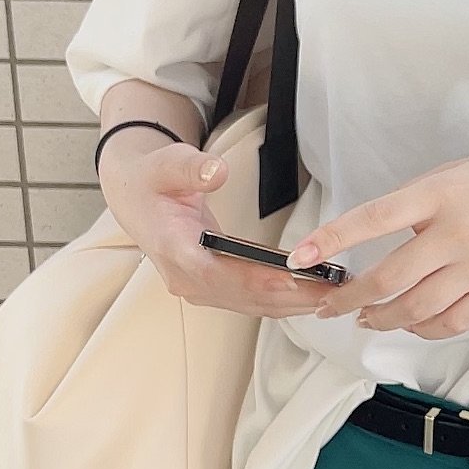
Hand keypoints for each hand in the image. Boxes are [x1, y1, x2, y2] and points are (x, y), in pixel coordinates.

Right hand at [97, 132, 331, 320]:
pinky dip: (281, 300)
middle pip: (242, 297)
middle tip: (331, 290)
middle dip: (289, 297)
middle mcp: (185, 277)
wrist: (136, 198)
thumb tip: (217, 171)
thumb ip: (193, 167)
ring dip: (291, 304)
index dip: (256, 279)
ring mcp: (198, 287)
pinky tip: (311, 294)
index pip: (217, 273)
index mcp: (173, 248)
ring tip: (332, 294)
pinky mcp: (211, 288)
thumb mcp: (169, 163)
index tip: (293, 278)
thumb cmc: (153, 180)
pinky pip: (250, 301)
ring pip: (250, 305)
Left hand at [286, 147, 468, 339]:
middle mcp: (459, 230)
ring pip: (416, 308)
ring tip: (365, 319)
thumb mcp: (461, 171)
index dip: (333, 240)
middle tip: (328, 306)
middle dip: (349, 297)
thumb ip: (421, 200)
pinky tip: (409, 324)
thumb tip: (380, 232)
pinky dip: (422, 329)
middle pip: (388, 277)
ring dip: (382, 318)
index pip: (374, 218)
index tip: (301, 257)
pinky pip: (451, 322)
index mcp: (442, 191)